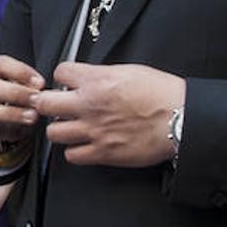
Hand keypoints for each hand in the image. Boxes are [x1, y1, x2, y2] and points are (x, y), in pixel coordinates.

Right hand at [0, 55, 45, 155]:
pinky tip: (19, 134)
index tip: (40, 83)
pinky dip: (6, 133)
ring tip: (32, 117)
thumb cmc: (11, 109)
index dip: (20, 71)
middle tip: (37, 100)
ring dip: (11, 113)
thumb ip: (32, 90)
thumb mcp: (22, 96)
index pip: (0, 64)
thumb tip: (48, 91)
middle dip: (17, 93)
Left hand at [30, 62, 184, 167]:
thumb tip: (88, 77)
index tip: (67, 82)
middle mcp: (89, 105)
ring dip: (60, 129)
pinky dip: (75, 151)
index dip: (62, 77)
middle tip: (54, 106)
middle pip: (44, 104)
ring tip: (70, 127)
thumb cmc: (162, 93)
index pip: (59, 72)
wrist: (181, 119)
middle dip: (46, 103)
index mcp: (97, 80)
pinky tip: (85, 145)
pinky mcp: (103, 153)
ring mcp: (94, 131)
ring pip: (53, 133)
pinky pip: (72, 155)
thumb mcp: (130, 71)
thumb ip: (102, 74)